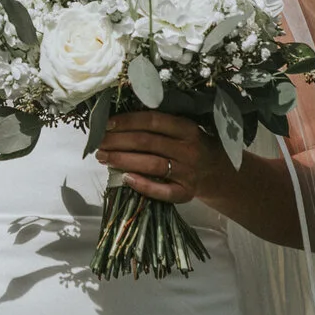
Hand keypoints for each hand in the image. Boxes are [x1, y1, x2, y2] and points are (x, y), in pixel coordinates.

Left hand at [97, 110, 217, 204]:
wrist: (215, 170)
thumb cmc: (189, 145)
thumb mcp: (181, 129)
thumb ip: (158, 125)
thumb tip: (117, 122)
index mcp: (186, 128)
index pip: (153, 121)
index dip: (127, 121)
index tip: (107, 124)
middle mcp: (189, 149)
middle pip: (147, 143)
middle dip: (118, 142)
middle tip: (99, 144)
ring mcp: (188, 172)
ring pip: (151, 165)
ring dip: (123, 160)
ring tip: (104, 158)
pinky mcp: (186, 193)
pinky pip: (162, 192)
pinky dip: (143, 185)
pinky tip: (125, 179)